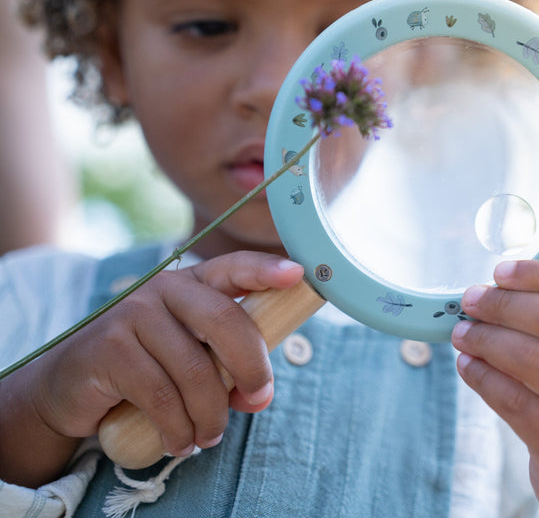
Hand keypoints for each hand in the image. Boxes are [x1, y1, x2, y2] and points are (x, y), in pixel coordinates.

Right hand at [0, 251, 302, 486]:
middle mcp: (163, 289)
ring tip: (207, 436)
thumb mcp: (192, 356)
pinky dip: (178, 429)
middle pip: (225, 320)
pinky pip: (161, 396)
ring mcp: (133, 314)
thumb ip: (228, 365)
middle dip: (251, 367)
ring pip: (195, 370)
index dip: (266, 269)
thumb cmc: (148, 368)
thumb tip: (259, 395)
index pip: (234, 267)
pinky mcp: (109, 347)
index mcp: (192, 284)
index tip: (297, 274)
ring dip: (210, 415)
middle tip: (257, 400)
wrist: (70, 385)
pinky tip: (178, 441)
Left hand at [451, 260, 538, 517]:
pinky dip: (482, 377)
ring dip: (486, 340)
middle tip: (470, 300)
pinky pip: (514, 401)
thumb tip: (492, 288)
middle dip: (503, 305)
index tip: (499, 271)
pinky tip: (467, 366)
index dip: (537, 274)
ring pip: (532, 359)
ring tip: (462, 333)